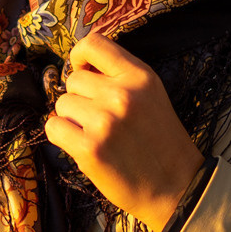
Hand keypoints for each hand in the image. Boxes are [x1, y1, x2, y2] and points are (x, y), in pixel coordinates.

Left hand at [44, 31, 204, 231]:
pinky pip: (53, 127)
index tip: (83, 71)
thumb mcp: (151, 95)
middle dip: (80, 98)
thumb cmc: (159, 142)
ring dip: (72, 119)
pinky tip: (82, 145)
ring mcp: (105, 122)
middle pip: (73, 80)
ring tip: (97, 135)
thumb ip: (120, 76)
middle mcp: (122, 94)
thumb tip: (79, 67)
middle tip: (100, 119)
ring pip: (62, 104)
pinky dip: (62, 136)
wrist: (176, 188)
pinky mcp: (90, 148)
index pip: (93, 44)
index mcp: (140, 76)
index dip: (79, 57)